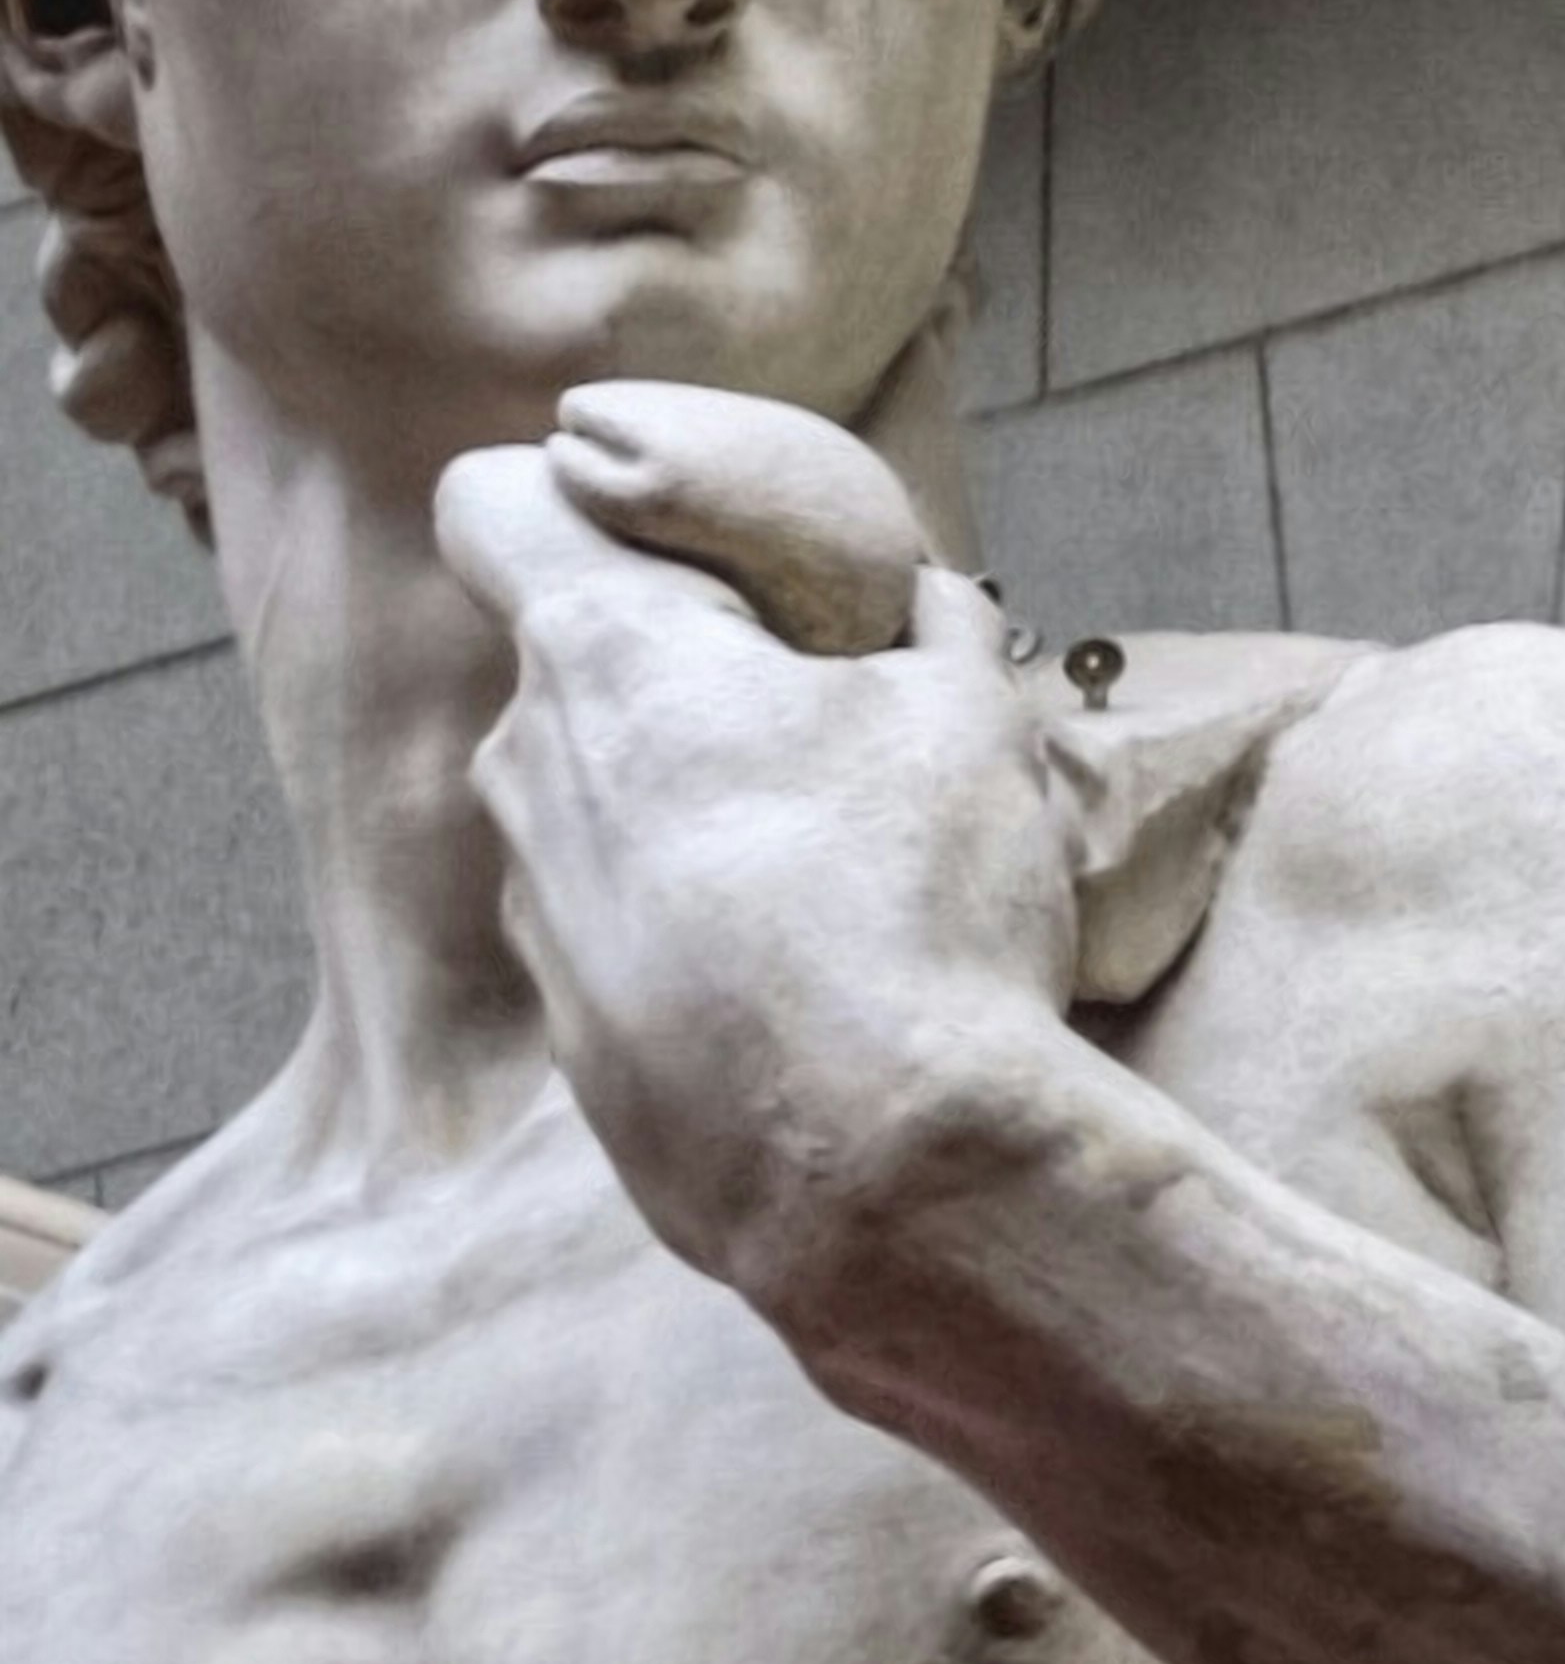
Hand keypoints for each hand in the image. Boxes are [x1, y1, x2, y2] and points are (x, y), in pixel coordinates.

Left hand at [438, 384, 1091, 1311]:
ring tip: (843, 884)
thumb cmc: (920, 908)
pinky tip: (814, 995)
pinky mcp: (567, 1034)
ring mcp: (532, 913)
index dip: (570, 493)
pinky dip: (701, 941)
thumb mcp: (974, 723)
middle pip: (578, 672)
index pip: (491, 499)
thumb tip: (925, 600)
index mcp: (611, 656)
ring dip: (696, 820)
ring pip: (601, 813)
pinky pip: (625, 939)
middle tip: (831, 732)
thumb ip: (933, 631)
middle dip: (688, 684)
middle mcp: (528, 770)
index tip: (679, 540)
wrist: (883, 1170)